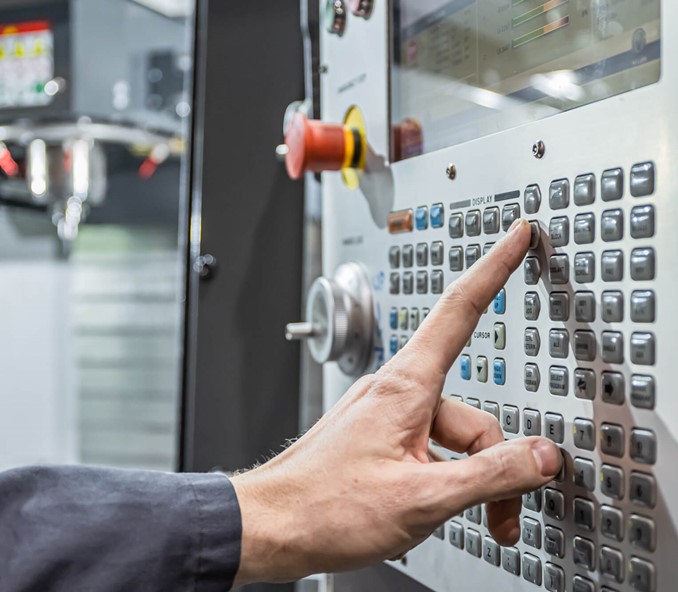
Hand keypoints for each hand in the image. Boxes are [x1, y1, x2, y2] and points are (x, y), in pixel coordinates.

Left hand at [231, 219, 561, 583]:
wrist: (270, 527)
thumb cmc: (324, 506)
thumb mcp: (422, 497)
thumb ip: (490, 474)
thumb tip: (542, 455)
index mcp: (406, 386)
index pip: (461, 308)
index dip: (495, 267)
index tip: (515, 235)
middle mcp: (397, 392)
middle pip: (474, 414)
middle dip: (495, 466)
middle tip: (500, 514)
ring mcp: (387, 416)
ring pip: (453, 439)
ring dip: (470, 482)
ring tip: (470, 521)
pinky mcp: (380, 439)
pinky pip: (430, 449)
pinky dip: (445, 478)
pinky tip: (435, 506)